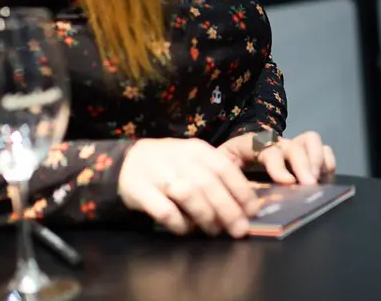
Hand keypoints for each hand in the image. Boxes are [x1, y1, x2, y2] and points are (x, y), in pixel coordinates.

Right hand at [118, 138, 259, 236]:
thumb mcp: (194, 159)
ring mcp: (159, 174)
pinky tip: (185, 229)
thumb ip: (217, 175)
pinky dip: (179, 224)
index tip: (252, 211)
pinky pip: (165, 211)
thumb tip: (246, 203)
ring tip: (214, 231)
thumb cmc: (170, 163)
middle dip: (229, 210)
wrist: (128, 161)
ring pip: (190, 196)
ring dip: (206, 217)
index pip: (225, 169)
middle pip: (210, 185)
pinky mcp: (141, 191)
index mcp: (198, 150)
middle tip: (239, 230)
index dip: (241, 191)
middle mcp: (180, 159)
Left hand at [220, 130, 335, 184]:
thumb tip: (249, 206)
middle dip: (303, 164)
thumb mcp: (220, 177)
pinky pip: (322, 150)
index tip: (286, 182)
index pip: (267, 148)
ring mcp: (289, 148)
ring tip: (316, 182)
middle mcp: (273, 144)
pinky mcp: (302, 156)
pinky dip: (326, 162)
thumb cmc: (222, 174)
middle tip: (309, 185)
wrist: (222, 170)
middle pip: (293, 145)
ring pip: (310, 140)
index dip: (278, 164)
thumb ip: (233, 188)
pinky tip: (323, 178)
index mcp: (248, 145)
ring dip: (316, 160)